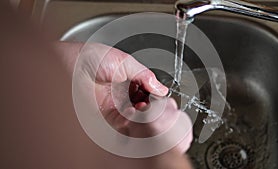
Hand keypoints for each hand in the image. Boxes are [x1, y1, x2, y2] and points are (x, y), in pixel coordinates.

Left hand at [55, 42, 191, 153]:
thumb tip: (161, 87)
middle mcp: (120, 99)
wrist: (67, 65)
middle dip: (152, 110)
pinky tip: (137, 115)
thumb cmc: (87, 58)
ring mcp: (113, 111)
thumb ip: (144, 74)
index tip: (162, 98)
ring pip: (136, 122)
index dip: (156, 98)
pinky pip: (124, 128)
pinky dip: (133, 125)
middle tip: (156, 105)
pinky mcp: (105, 121)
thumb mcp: (123, 60)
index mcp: (126, 83)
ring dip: (144, 118)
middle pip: (144, 111)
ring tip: (148, 110)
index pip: (147, 96)